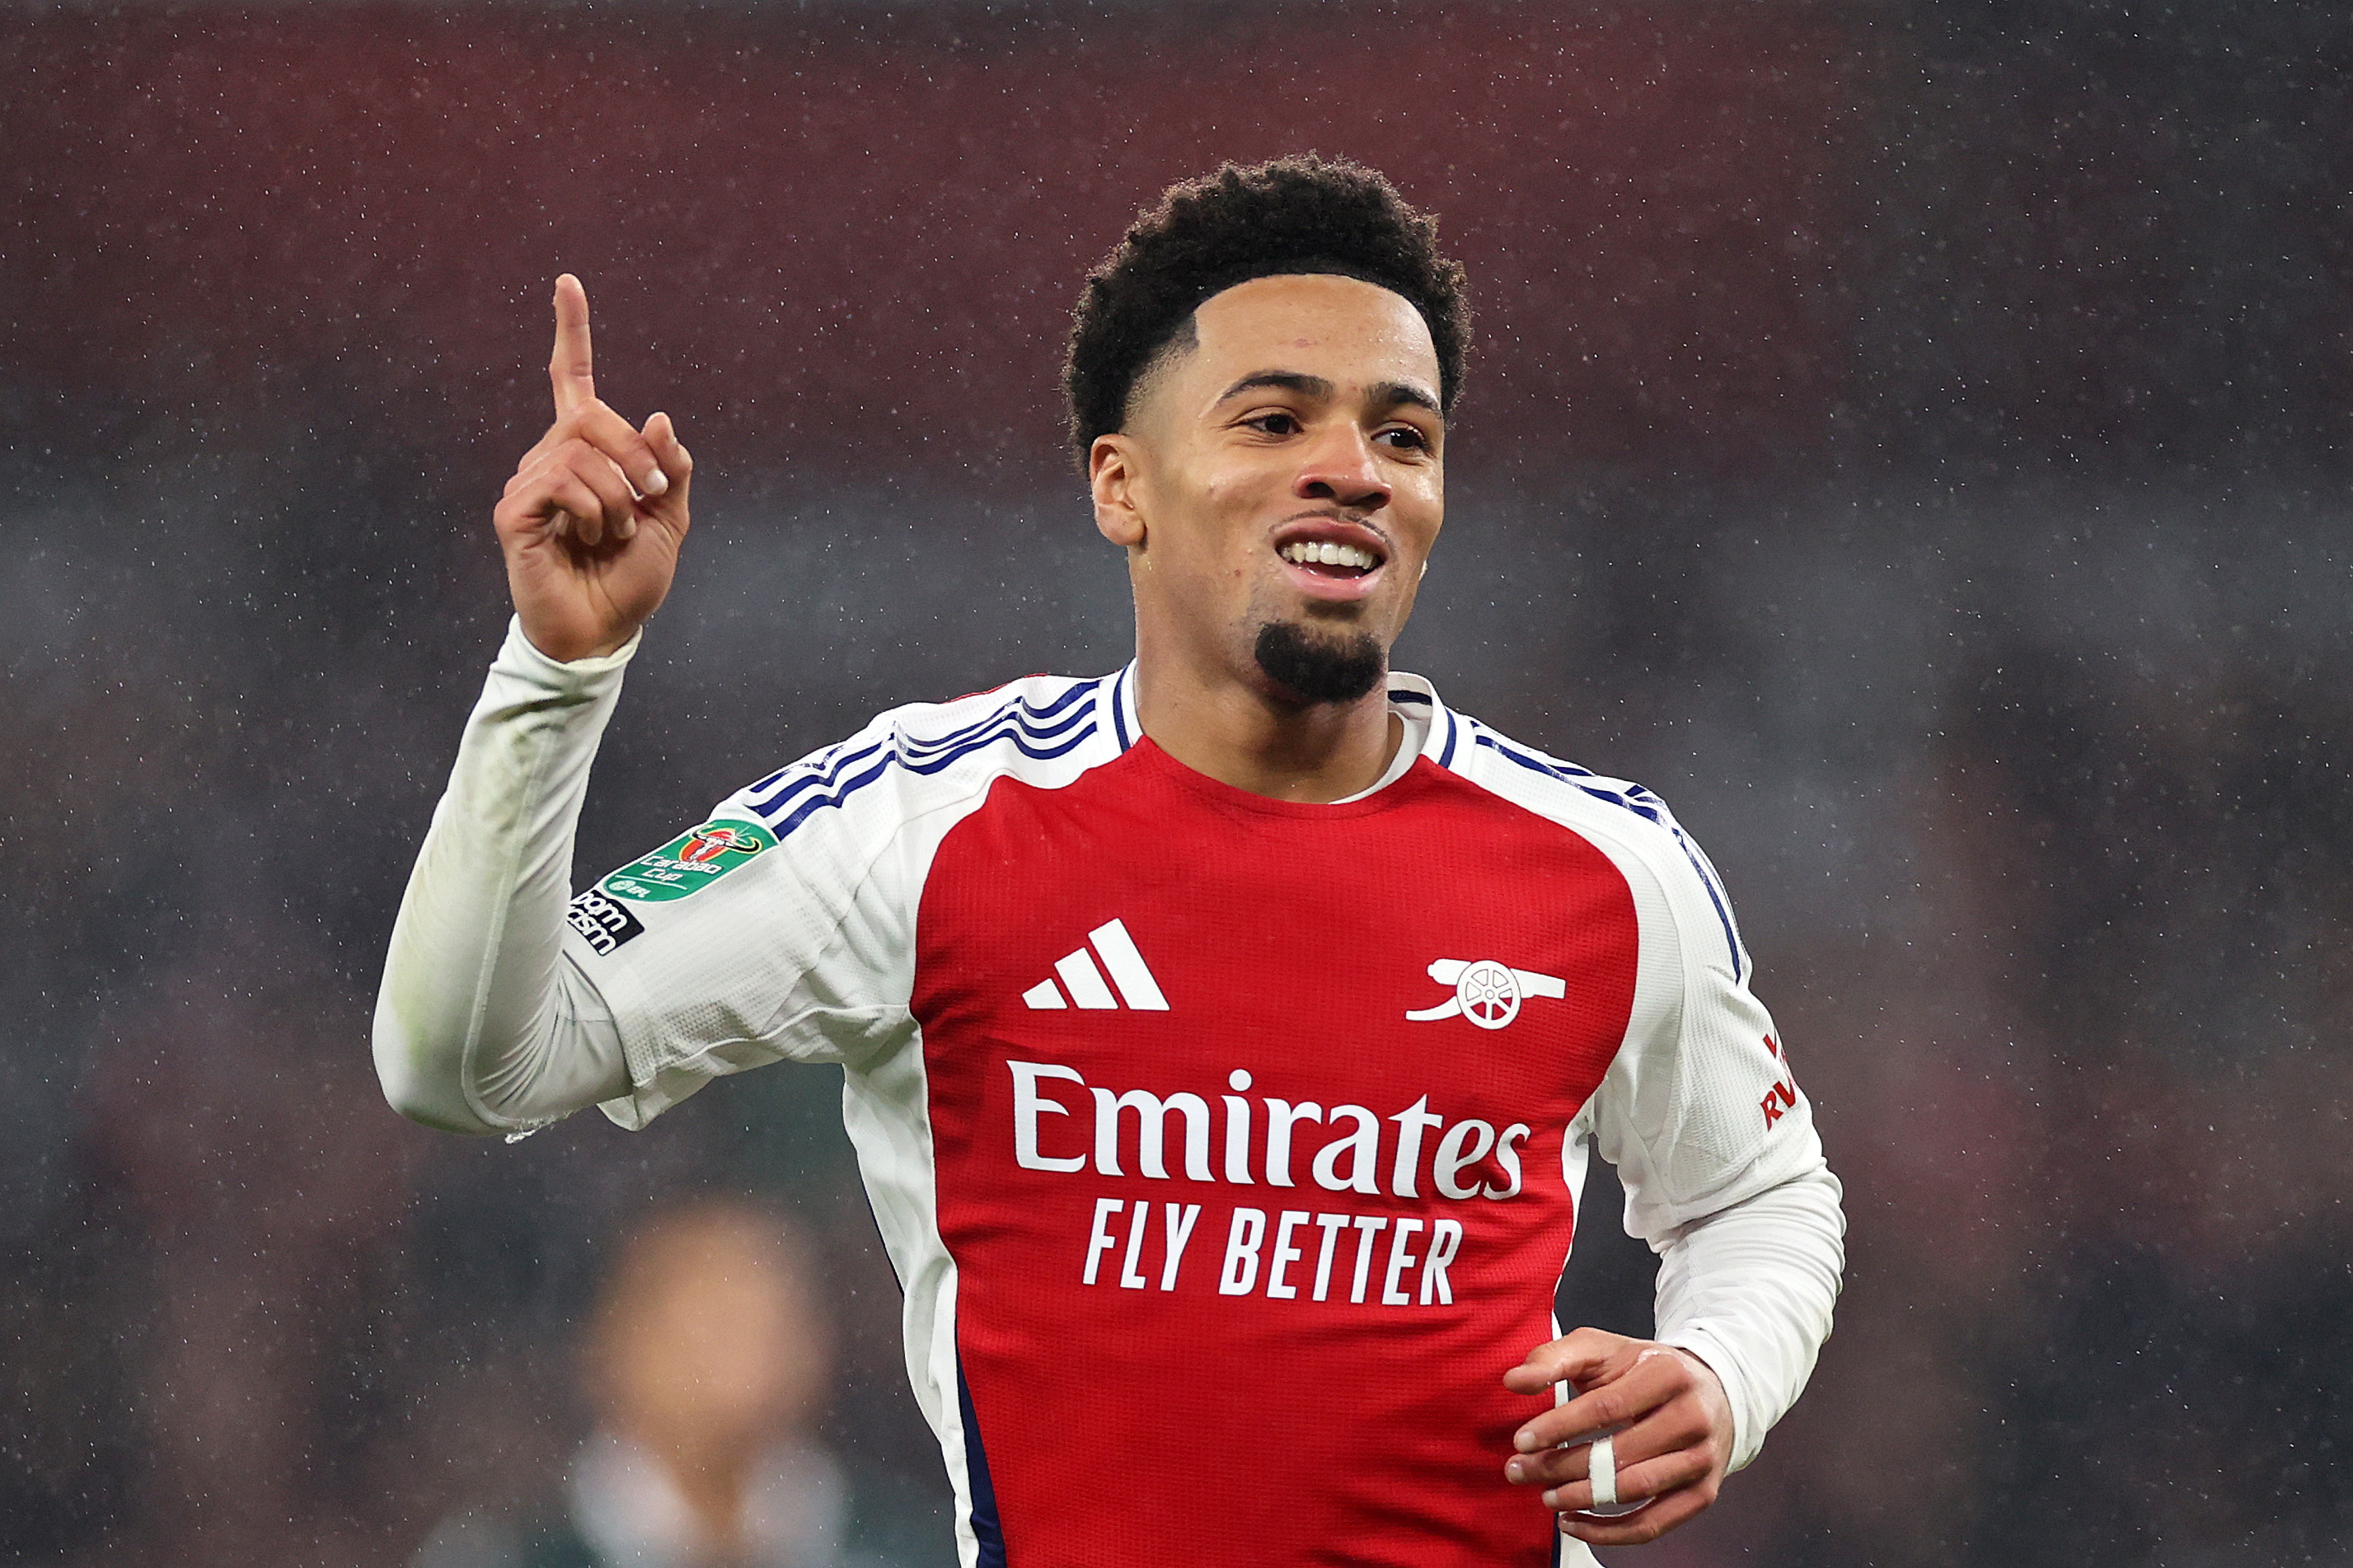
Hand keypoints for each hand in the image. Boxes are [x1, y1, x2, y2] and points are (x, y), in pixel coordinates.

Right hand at [492, 274, 692, 661]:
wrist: (604, 629)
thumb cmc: (631, 576)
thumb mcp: (670, 519)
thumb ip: (670, 469)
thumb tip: (656, 416)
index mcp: (586, 452)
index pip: (570, 381)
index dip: (570, 333)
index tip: (567, 282)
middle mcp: (550, 457)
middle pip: (593, 416)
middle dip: (634, 457)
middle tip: (650, 500)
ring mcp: (528, 483)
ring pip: (580, 455)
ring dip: (614, 498)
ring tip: (608, 535)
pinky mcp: (514, 513)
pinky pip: (561, 484)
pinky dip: (589, 511)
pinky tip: (585, 538)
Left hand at [1501, 1327, 1734, 1547]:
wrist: (1712, 1392)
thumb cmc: (1644, 1370)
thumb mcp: (1601, 1349)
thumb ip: (1555, 1358)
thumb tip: (1514, 1380)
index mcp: (1666, 1373)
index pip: (1606, 1407)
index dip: (1560, 1426)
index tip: (1522, 1441)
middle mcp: (1692, 1416)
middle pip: (1619, 1452)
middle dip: (1560, 1466)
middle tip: (1520, 1471)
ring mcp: (1702, 1458)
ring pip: (1635, 1490)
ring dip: (1582, 1499)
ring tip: (1546, 1496)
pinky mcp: (1703, 1494)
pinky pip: (1653, 1524)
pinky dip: (1609, 1533)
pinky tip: (1573, 1523)